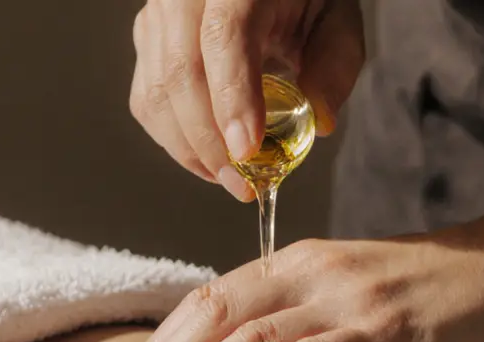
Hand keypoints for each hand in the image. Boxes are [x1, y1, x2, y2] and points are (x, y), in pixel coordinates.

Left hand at [116, 224, 483, 341]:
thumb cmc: (446, 291)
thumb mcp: (365, 295)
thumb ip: (313, 321)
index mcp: (305, 262)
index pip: (215, 298)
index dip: (170, 341)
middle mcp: (317, 272)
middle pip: (219, 314)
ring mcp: (350, 298)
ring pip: (253, 335)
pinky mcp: (387, 328)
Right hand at [129, 0, 364, 201]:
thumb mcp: (335, 19)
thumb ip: (335, 64)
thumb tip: (320, 122)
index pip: (223, 37)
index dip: (232, 98)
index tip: (247, 150)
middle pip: (181, 73)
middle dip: (210, 142)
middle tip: (242, 183)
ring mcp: (159, 16)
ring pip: (157, 93)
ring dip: (190, 149)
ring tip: (229, 178)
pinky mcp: (147, 40)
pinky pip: (148, 99)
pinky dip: (174, 139)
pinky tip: (207, 158)